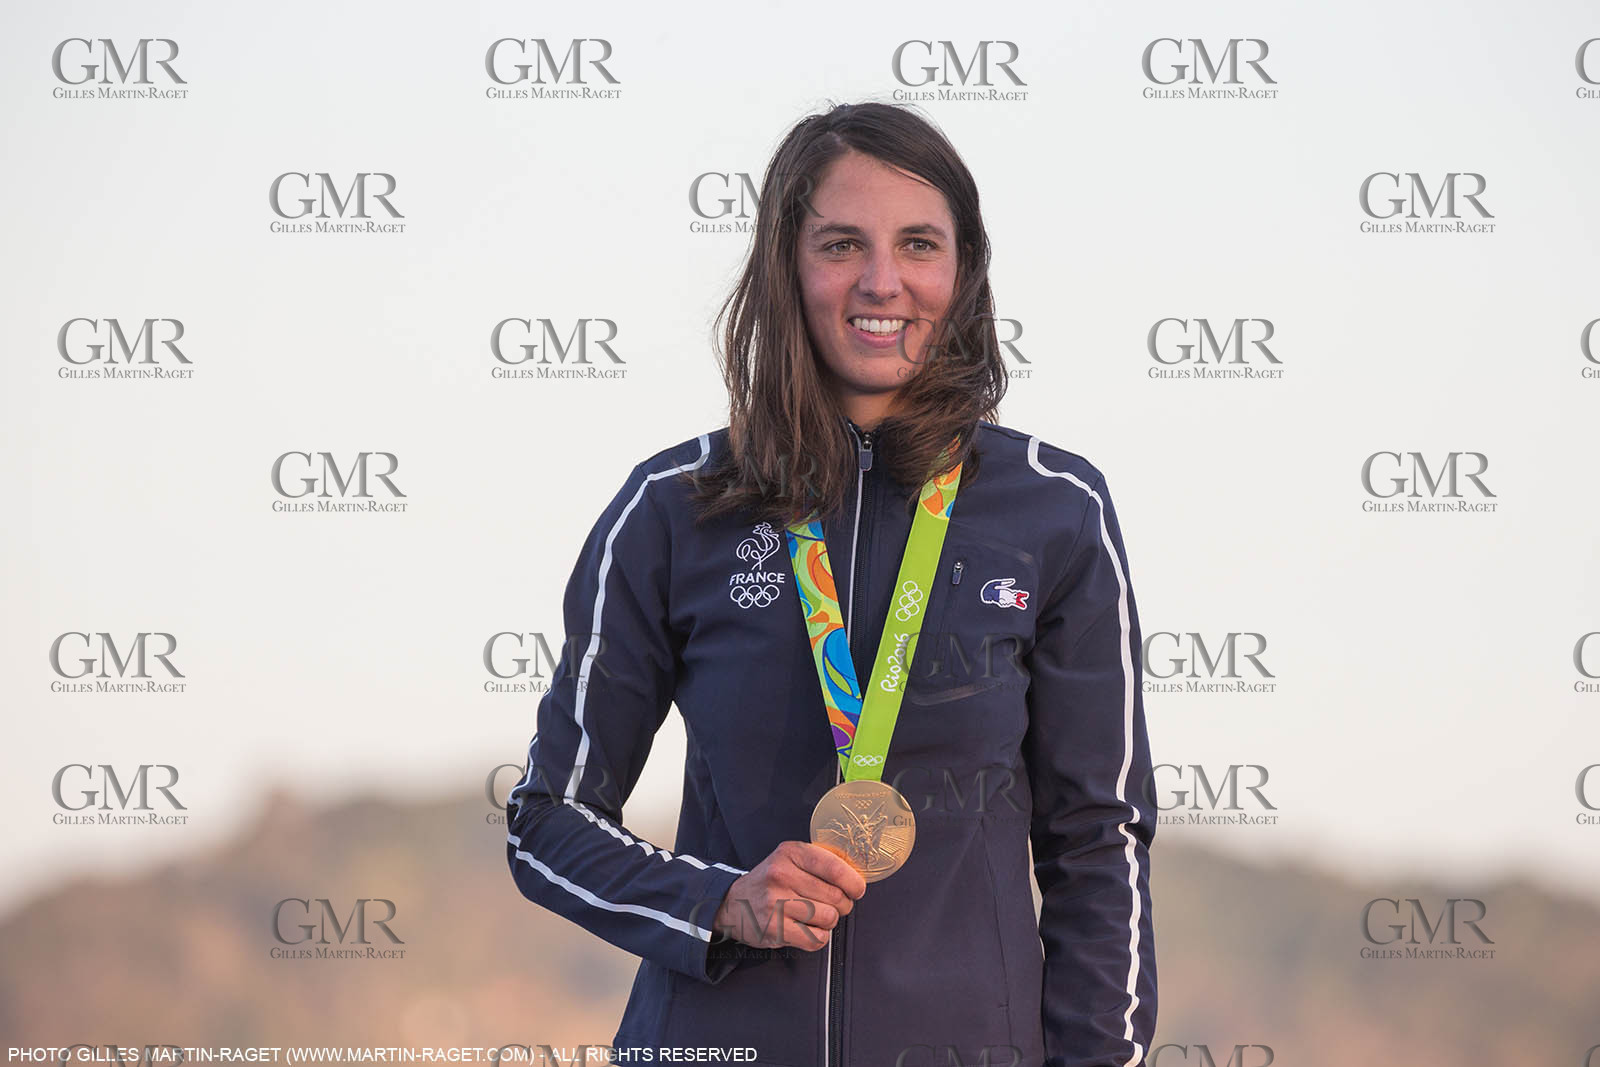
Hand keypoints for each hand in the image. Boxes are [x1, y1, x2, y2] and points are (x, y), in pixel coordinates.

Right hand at [711, 840, 866, 950]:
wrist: (733, 903)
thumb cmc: (770, 881)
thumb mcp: (790, 858)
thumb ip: (821, 860)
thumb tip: (858, 872)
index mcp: (790, 853)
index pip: (834, 867)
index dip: (853, 882)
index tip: (857, 889)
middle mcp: (781, 875)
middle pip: (836, 896)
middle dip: (842, 904)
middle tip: (832, 904)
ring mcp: (776, 903)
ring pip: (829, 918)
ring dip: (829, 921)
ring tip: (816, 916)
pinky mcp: (775, 929)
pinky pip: (816, 939)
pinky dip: (818, 936)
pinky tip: (807, 928)